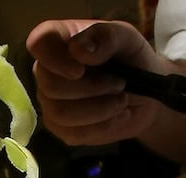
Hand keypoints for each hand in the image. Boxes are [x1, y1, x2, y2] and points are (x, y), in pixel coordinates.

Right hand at [27, 19, 166, 147]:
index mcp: (59, 40)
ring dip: (99, 109)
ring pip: (61, 113)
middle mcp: (48, 71)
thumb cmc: (131, 59)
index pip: (39, 43)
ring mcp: (51, 102)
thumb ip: (105, 37)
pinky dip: (103, 126)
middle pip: (50, 85)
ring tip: (122, 100)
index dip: (56, 59)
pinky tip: (118, 115)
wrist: (146, 94)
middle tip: (120, 84)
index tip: (80, 70)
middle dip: (91, 88)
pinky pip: (74, 134)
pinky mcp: (62, 129)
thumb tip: (79, 50)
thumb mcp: (127, 38)